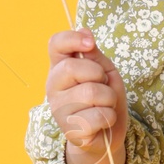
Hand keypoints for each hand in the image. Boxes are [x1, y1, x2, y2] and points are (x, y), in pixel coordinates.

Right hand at [46, 27, 127, 163]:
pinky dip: (109, 117)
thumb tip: (84, 29)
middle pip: (73, 68)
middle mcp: (53, 86)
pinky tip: (102, 122)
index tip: (90, 43)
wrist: (107, 134)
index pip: (55, 44)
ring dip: (109, 98)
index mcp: (60, 67)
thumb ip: (95, 55)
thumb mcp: (105, 72)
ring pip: (91, 93)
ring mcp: (59, 109)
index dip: (72, 39)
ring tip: (105, 105)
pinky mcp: (70, 130)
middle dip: (99, 75)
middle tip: (103, 85)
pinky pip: (99, 116)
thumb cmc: (104, 98)